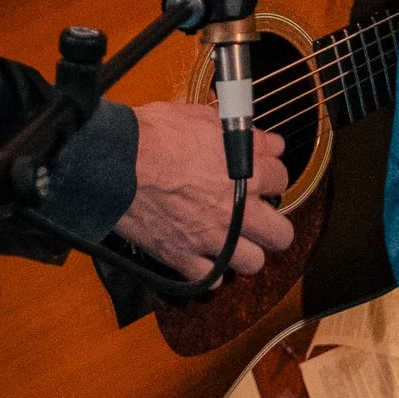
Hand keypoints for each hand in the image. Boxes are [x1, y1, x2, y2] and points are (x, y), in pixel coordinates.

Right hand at [114, 101, 293, 277]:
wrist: (116, 163)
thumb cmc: (155, 134)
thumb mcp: (203, 117)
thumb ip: (241, 134)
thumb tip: (267, 142)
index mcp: (247, 172)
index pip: (282, 178)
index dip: (272, 174)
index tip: (262, 174)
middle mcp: (237, 210)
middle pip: (280, 234)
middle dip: (273, 225)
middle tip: (259, 218)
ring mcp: (212, 238)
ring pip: (253, 263)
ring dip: (246, 252)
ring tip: (234, 241)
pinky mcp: (184, 258)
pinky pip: (211, 280)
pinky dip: (210, 271)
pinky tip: (203, 257)